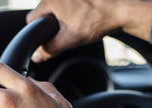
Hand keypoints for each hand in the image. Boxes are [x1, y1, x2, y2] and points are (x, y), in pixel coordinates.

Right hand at [27, 0, 151, 62]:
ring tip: (74, 24)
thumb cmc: (97, 21)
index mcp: (51, 1)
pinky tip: (79, 17)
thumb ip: (50, 49)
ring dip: (60, 17)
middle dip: (50, 24)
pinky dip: (68, 11)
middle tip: (64, 32)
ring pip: (54, 8)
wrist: (120, 10)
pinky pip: (64, 3)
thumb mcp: (69, 40)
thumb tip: (36, 57)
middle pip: (43, 12)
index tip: (45, 38)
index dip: (36, 32)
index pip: (31, 19)